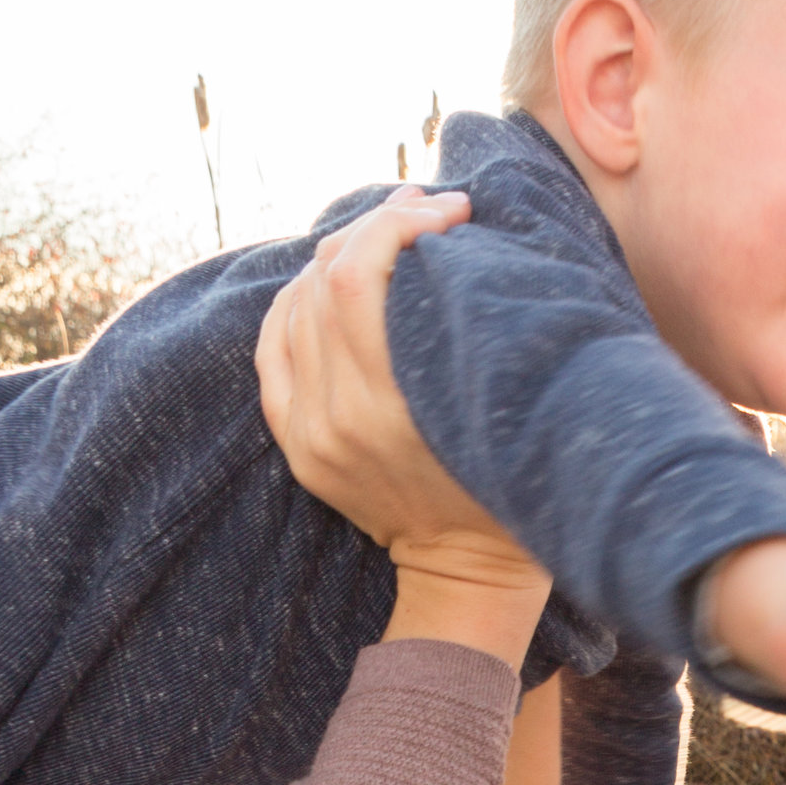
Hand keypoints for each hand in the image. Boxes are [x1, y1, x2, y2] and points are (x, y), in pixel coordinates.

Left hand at [255, 192, 548, 663]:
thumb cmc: (512, 486)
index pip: (358, 274)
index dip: (398, 222)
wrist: (468, 575)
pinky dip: (298, 301)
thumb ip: (477, 333)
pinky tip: (332, 283)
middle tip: (424, 210)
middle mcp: (335, 417)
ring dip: (341, 256)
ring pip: (294, 302)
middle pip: (324, 277)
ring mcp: (309, 433)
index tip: (450, 210)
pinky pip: (273, 346)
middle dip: (375, 226)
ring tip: (388, 237)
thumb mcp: (509, 411)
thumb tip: (456, 236)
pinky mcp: (297, 444)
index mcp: (388, 407)